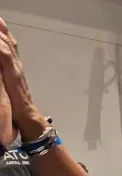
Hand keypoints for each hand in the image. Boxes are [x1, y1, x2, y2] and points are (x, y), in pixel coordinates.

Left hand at [0, 18, 45, 136]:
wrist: (27, 117)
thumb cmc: (17, 105)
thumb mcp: (10, 85)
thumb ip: (6, 73)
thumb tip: (4, 66)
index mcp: (14, 68)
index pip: (9, 45)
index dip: (3, 32)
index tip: (0, 21)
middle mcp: (17, 66)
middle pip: (9, 42)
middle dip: (2, 29)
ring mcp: (16, 70)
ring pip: (7, 46)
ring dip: (1, 34)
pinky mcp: (14, 75)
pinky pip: (6, 56)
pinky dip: (1, 46)